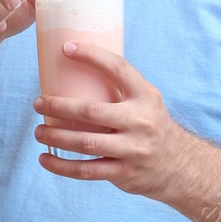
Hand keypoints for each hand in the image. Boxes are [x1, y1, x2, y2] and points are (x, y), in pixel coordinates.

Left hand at [31, 41, 193, 199]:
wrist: (182, 166)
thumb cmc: (151, 126)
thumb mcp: (146, 101)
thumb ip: (119, 89)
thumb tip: (74, 68)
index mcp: (145, 96)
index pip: (118, 68)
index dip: (92, 56)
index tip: (66, 48)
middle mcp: (140, 121)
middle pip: (91, 111)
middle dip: (58, 107)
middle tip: (38, 103)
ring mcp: (132, 149)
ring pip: (85, 143)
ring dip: (55, 137)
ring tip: (38, 131)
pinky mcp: (124, 173)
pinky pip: (86, 171)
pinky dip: (62, 166)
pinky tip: (45, 159)